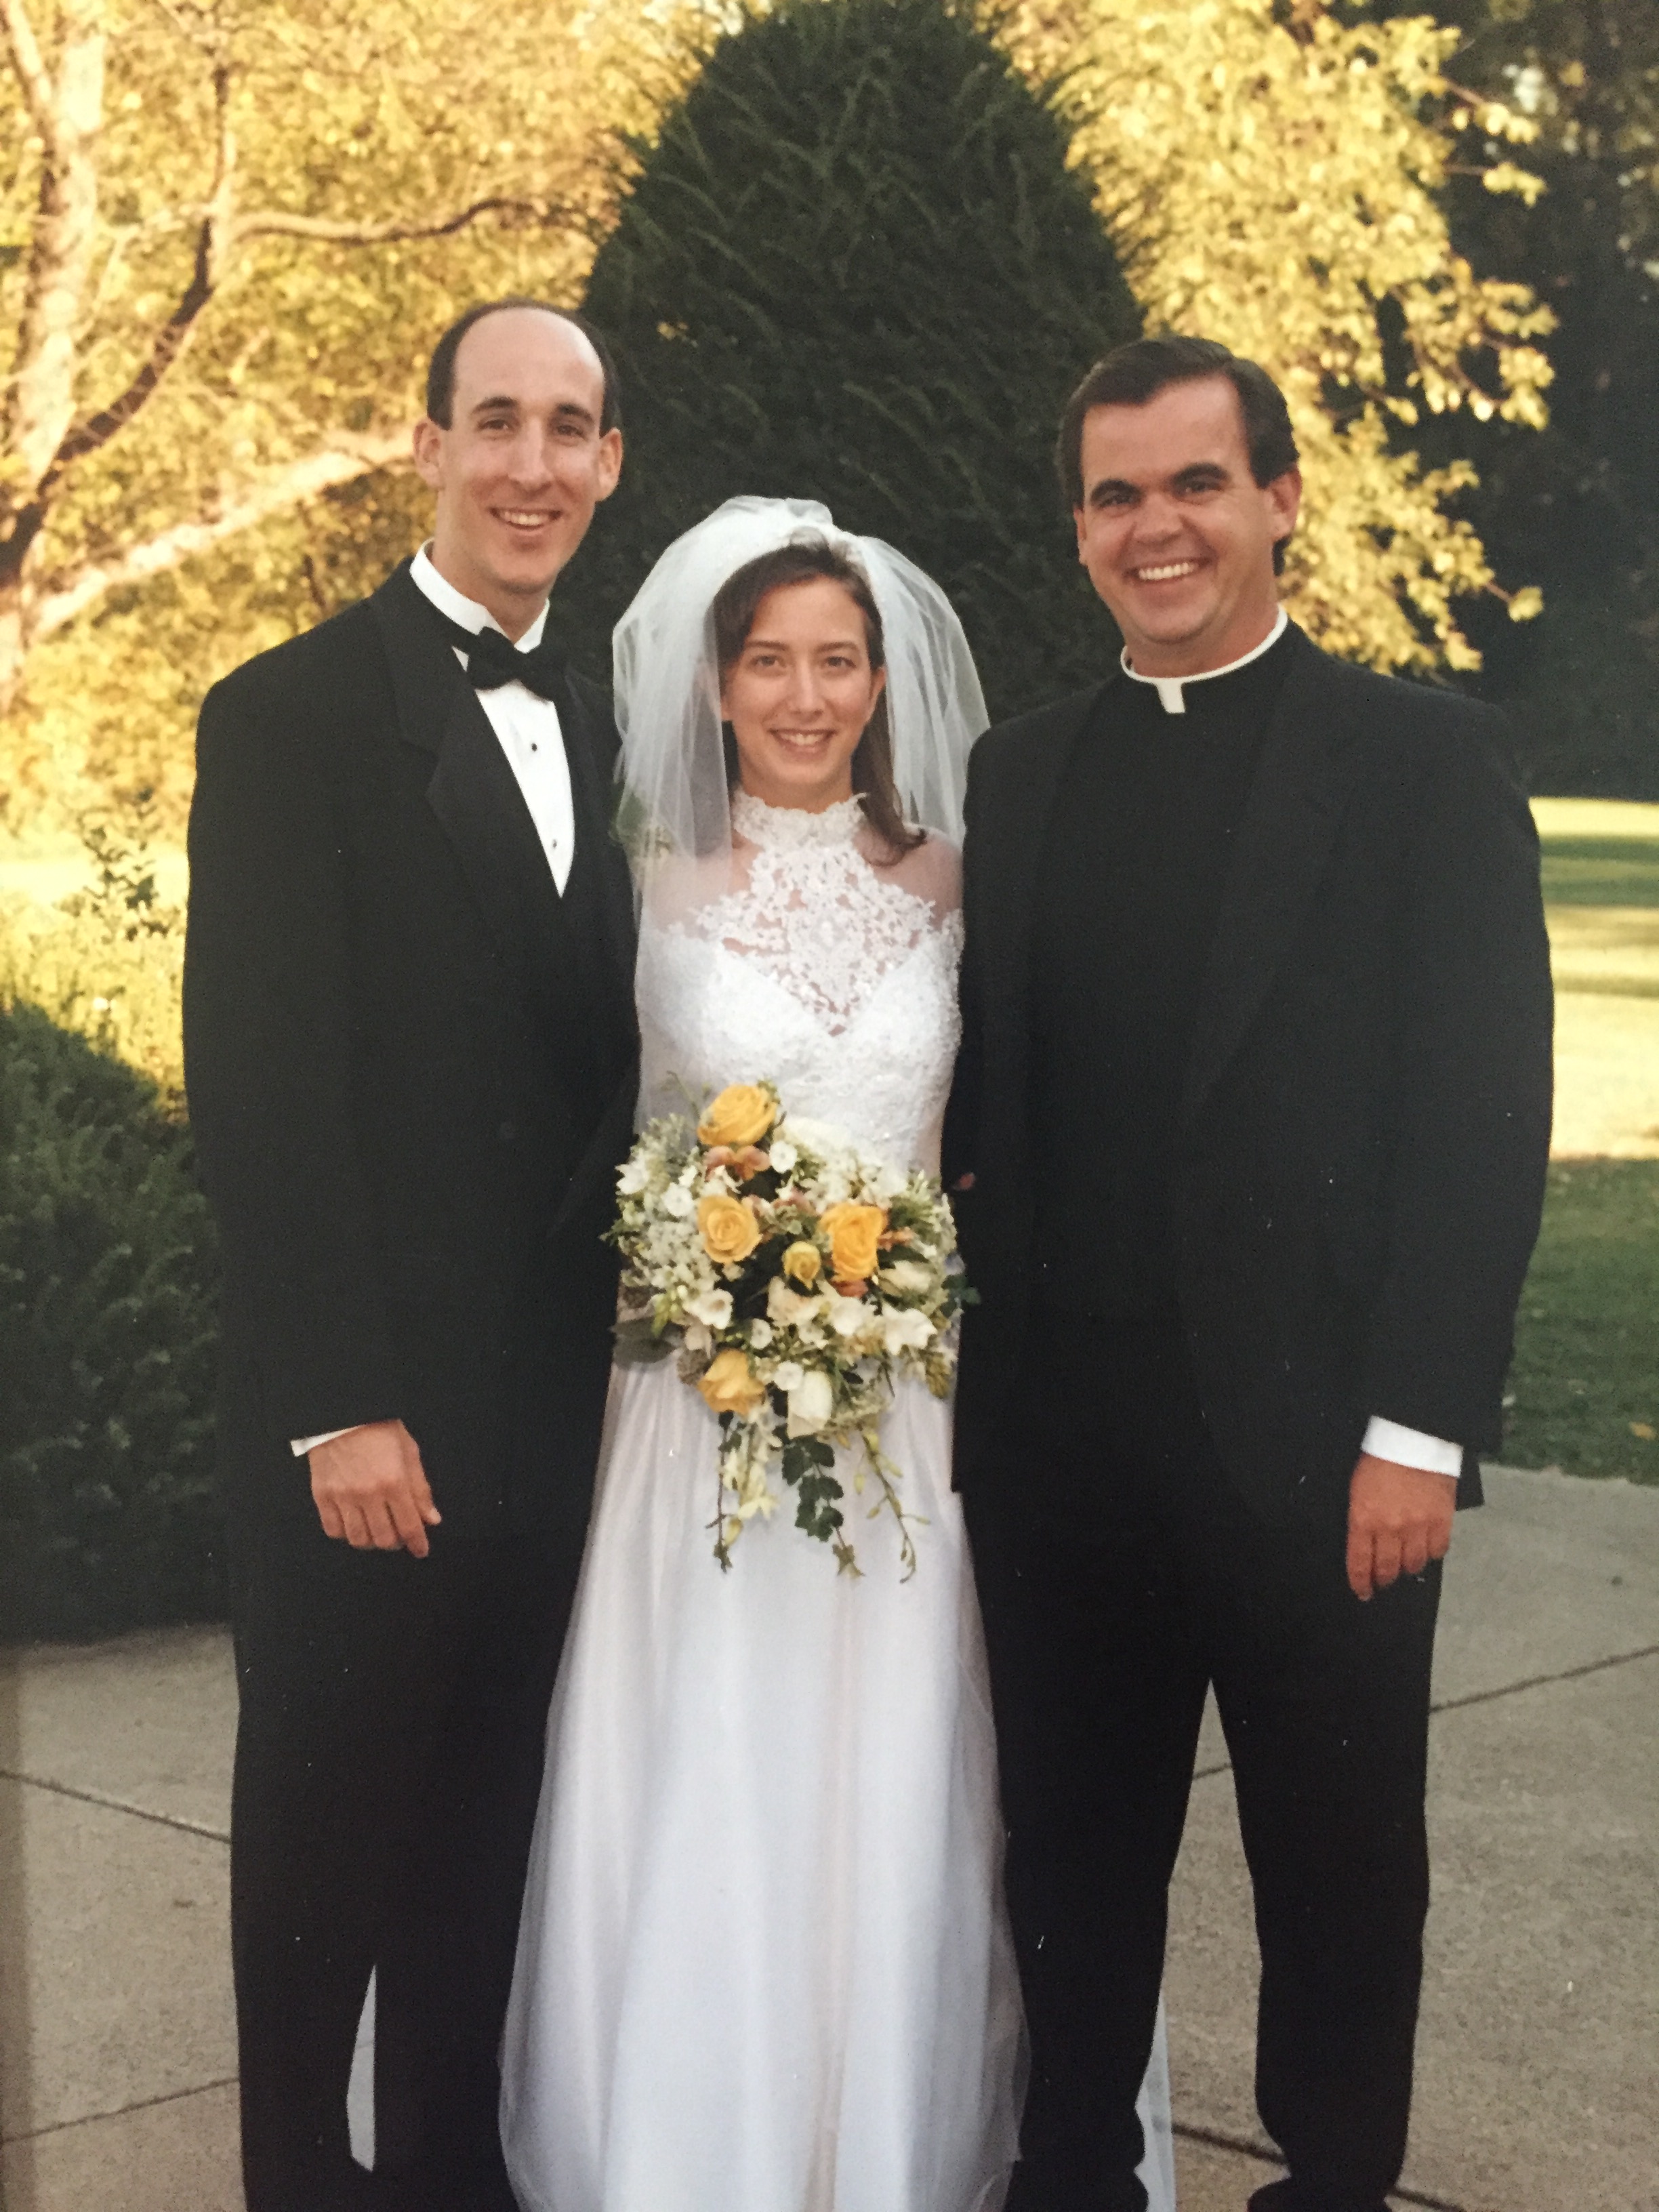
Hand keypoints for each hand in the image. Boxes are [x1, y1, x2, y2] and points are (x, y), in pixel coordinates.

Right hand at [309, 1420, 440, 1555]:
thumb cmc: (379, 1429)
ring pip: (358, 1539)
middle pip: (384, 1539)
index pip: (410, 1526)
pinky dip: (346, 1533)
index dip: (418, 1544)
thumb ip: (420, 1489)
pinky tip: (354, 1523)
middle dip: (396, 1542)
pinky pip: (334, 1530)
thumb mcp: (409, 1452)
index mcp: (394, 1481)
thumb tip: (431, 1519)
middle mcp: (368, 1493)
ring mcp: (342, 1496)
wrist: (342, 1413)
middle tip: (398, 1534)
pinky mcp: (322, 1496)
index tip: (421, 1550)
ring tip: (376, 1529)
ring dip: (371, 1540)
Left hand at [1346, 1453, 1454, 1601]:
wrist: (1413, 1438)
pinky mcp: (1442, 1520)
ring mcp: (1418, 1526)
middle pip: (1388, 1569)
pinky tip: (1426, 1548)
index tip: (1363, 1592)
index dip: (1361, 1582)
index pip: (1360, 1563)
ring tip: (1405, 1564)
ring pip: (1414, 1563)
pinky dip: (1431, 1553)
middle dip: (1384, 1579)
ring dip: (1408, 1567)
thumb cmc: (1379, 1460)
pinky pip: (1438, 1550)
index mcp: (1363, 1519)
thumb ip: (1361, 1520)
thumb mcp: (1357, 1490)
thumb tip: (1365, 1546)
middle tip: (1383, 1582)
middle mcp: (1390, 1529)